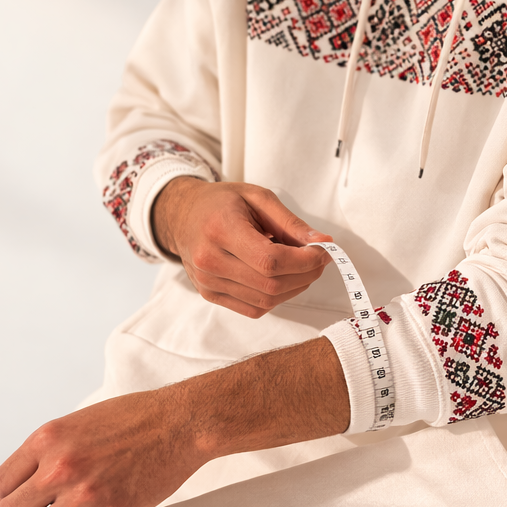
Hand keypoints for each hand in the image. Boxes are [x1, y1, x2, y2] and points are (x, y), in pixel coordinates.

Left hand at [0, 338, 348, 506]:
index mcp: (47, 439)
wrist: (182, 423)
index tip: (27, 499)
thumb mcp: (77, 422)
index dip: (9, 496)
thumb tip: (8, 491)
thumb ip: (44, 452)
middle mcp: (60, 468)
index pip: (0, 485)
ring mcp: (85, 495)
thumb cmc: (132, 418)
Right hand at [153, 177, 332, 316]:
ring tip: (301, 267)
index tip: (324, 251)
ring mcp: (207, 282)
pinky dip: (276, 298)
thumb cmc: (221, 203)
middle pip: (271, 284)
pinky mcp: (210, 295)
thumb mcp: (258, 198)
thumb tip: (323, 243)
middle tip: (319, 258)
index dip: (305, 261)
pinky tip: (281, 278)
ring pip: (265, 301)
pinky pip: (254, 308)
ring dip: (294, 288)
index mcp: (220, 230)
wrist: (182, 215)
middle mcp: (209, 261)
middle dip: (305, 275)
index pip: (270, 261)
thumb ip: (291, 223)